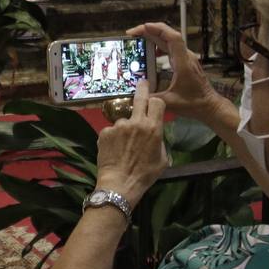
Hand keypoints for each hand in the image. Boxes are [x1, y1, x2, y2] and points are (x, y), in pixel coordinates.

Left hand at [95, 82, 168, 208]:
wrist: (119, 184)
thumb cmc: (145, 175)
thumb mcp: (163, 159)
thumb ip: (160, 141)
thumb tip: (156, 132)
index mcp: (153, 128)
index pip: (157, 102)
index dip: (156, 102)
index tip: (154, 100)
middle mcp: (136, 122)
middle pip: (140, 97)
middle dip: (142, 88)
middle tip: (142, 83)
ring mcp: (118, 126)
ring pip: (124, 121)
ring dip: (125, 129)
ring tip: (123, 147)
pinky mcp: (105, 132)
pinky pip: (111, 131)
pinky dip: (113, 138)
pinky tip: (114, 151)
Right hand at [128, 22, 233, 126]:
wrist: (209, 105)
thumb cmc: (194, 104)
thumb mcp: (171, 103)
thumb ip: (152, 99)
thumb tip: (137, 94)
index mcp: (183, 63)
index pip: (173, 38)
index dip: (158, 29)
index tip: (143, 27)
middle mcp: (185, 57)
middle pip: (168, 35)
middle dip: (149, 31)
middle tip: (132, 34)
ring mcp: (186, 58)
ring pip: (169, 40)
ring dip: (154, 37)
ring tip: (138, 39)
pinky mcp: (185, 62)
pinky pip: (171, 48)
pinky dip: (159, 46)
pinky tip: (151, 52)